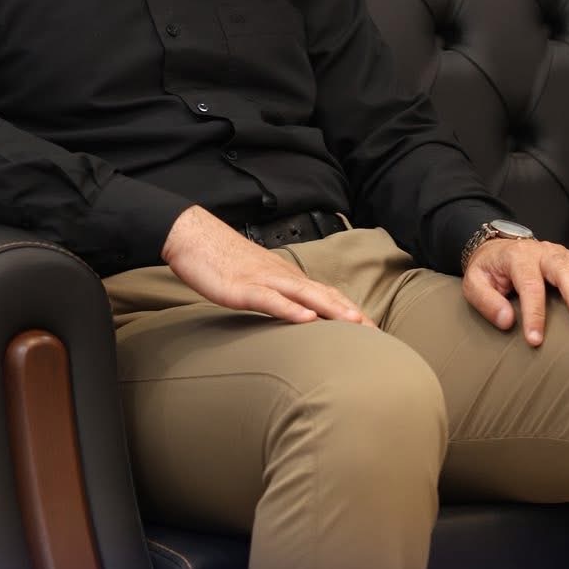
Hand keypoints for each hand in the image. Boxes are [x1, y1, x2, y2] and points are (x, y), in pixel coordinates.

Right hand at [161, 206, 373, 326]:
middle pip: (323, 294)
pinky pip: (270, 299)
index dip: (349, 310)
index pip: (325, 294)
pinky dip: (290, 308)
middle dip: (351, 314)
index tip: (371, 328)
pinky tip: (306, 318)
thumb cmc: (221, 260)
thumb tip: (294, 312)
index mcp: (285, 276)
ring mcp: (262, 281)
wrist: (192, 236)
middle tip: (376, 332)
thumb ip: (276, 295)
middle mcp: (280, 276)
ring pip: (304, 295)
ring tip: (354, 323)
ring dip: (331, 309)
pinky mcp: (242, 288)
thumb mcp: (254, 281)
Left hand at [462, 238, 568, 346]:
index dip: (534, 313)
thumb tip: (507, 321)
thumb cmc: (488, 271)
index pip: (528, 285)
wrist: (496, 247)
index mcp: (517, 258)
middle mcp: (542, 252)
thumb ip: (486, 301)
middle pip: (562, 269)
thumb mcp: (474, 283)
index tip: (536, 339)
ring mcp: (560, 253)